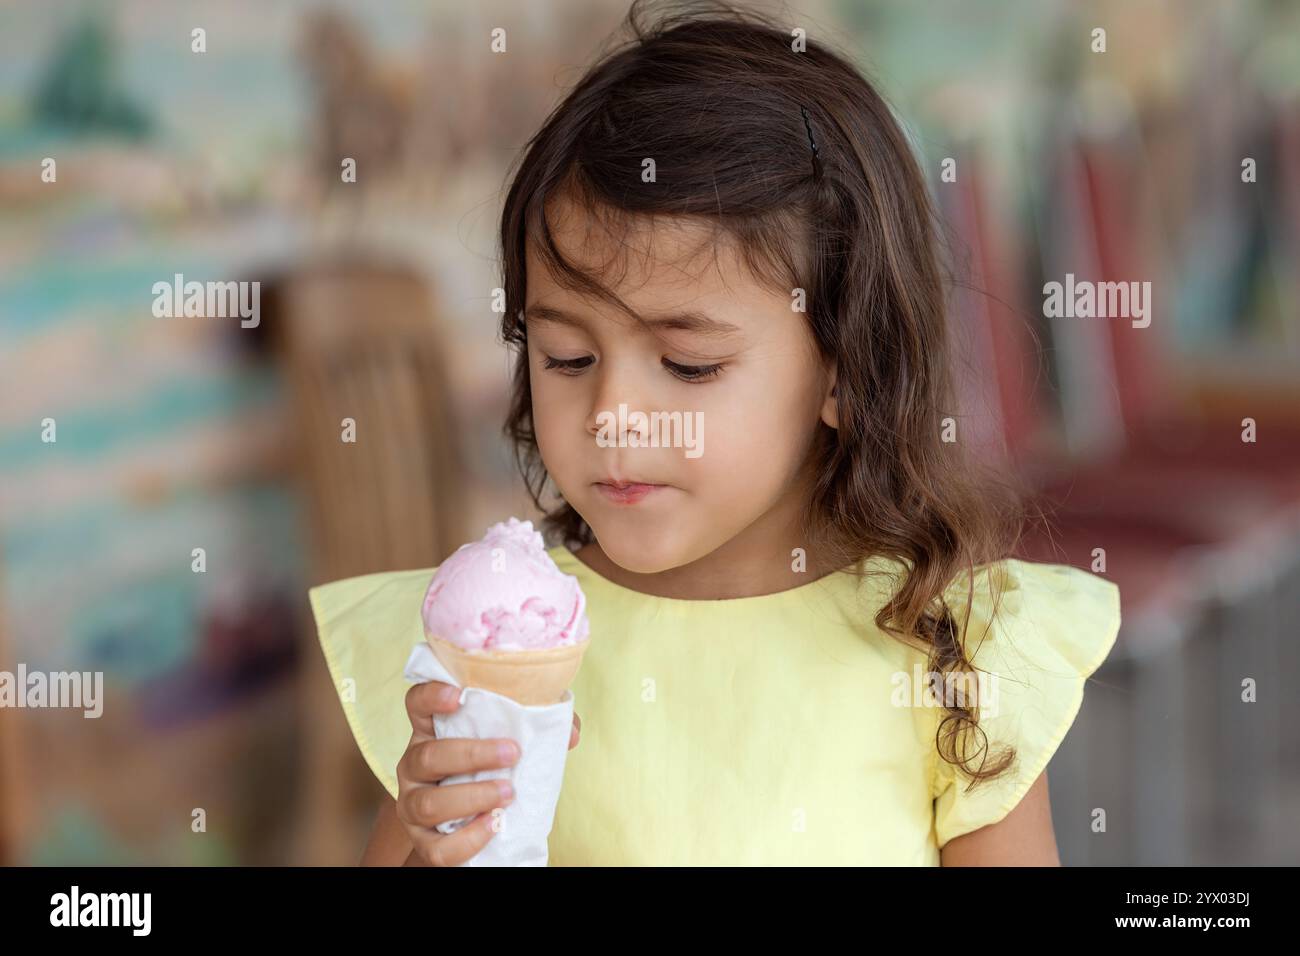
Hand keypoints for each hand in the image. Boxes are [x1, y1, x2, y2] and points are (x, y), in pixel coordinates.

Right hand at [396, 680, 580, 865]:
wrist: (470, 826)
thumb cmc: (492, 772)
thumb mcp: (508, 743)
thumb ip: (540, 728)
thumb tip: (569, 732)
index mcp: (432, 732)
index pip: (417, 704)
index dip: (431, 695)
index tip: (458, 695)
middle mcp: (414, 766)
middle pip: (428, 756)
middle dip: (472, 754)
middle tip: (512, 753)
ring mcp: (413, 805)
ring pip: (429, 804)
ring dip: (473, 797)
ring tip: (508, 793)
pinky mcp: (423, 842)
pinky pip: (438, 848)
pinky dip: (468, 839)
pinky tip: (494, 825)